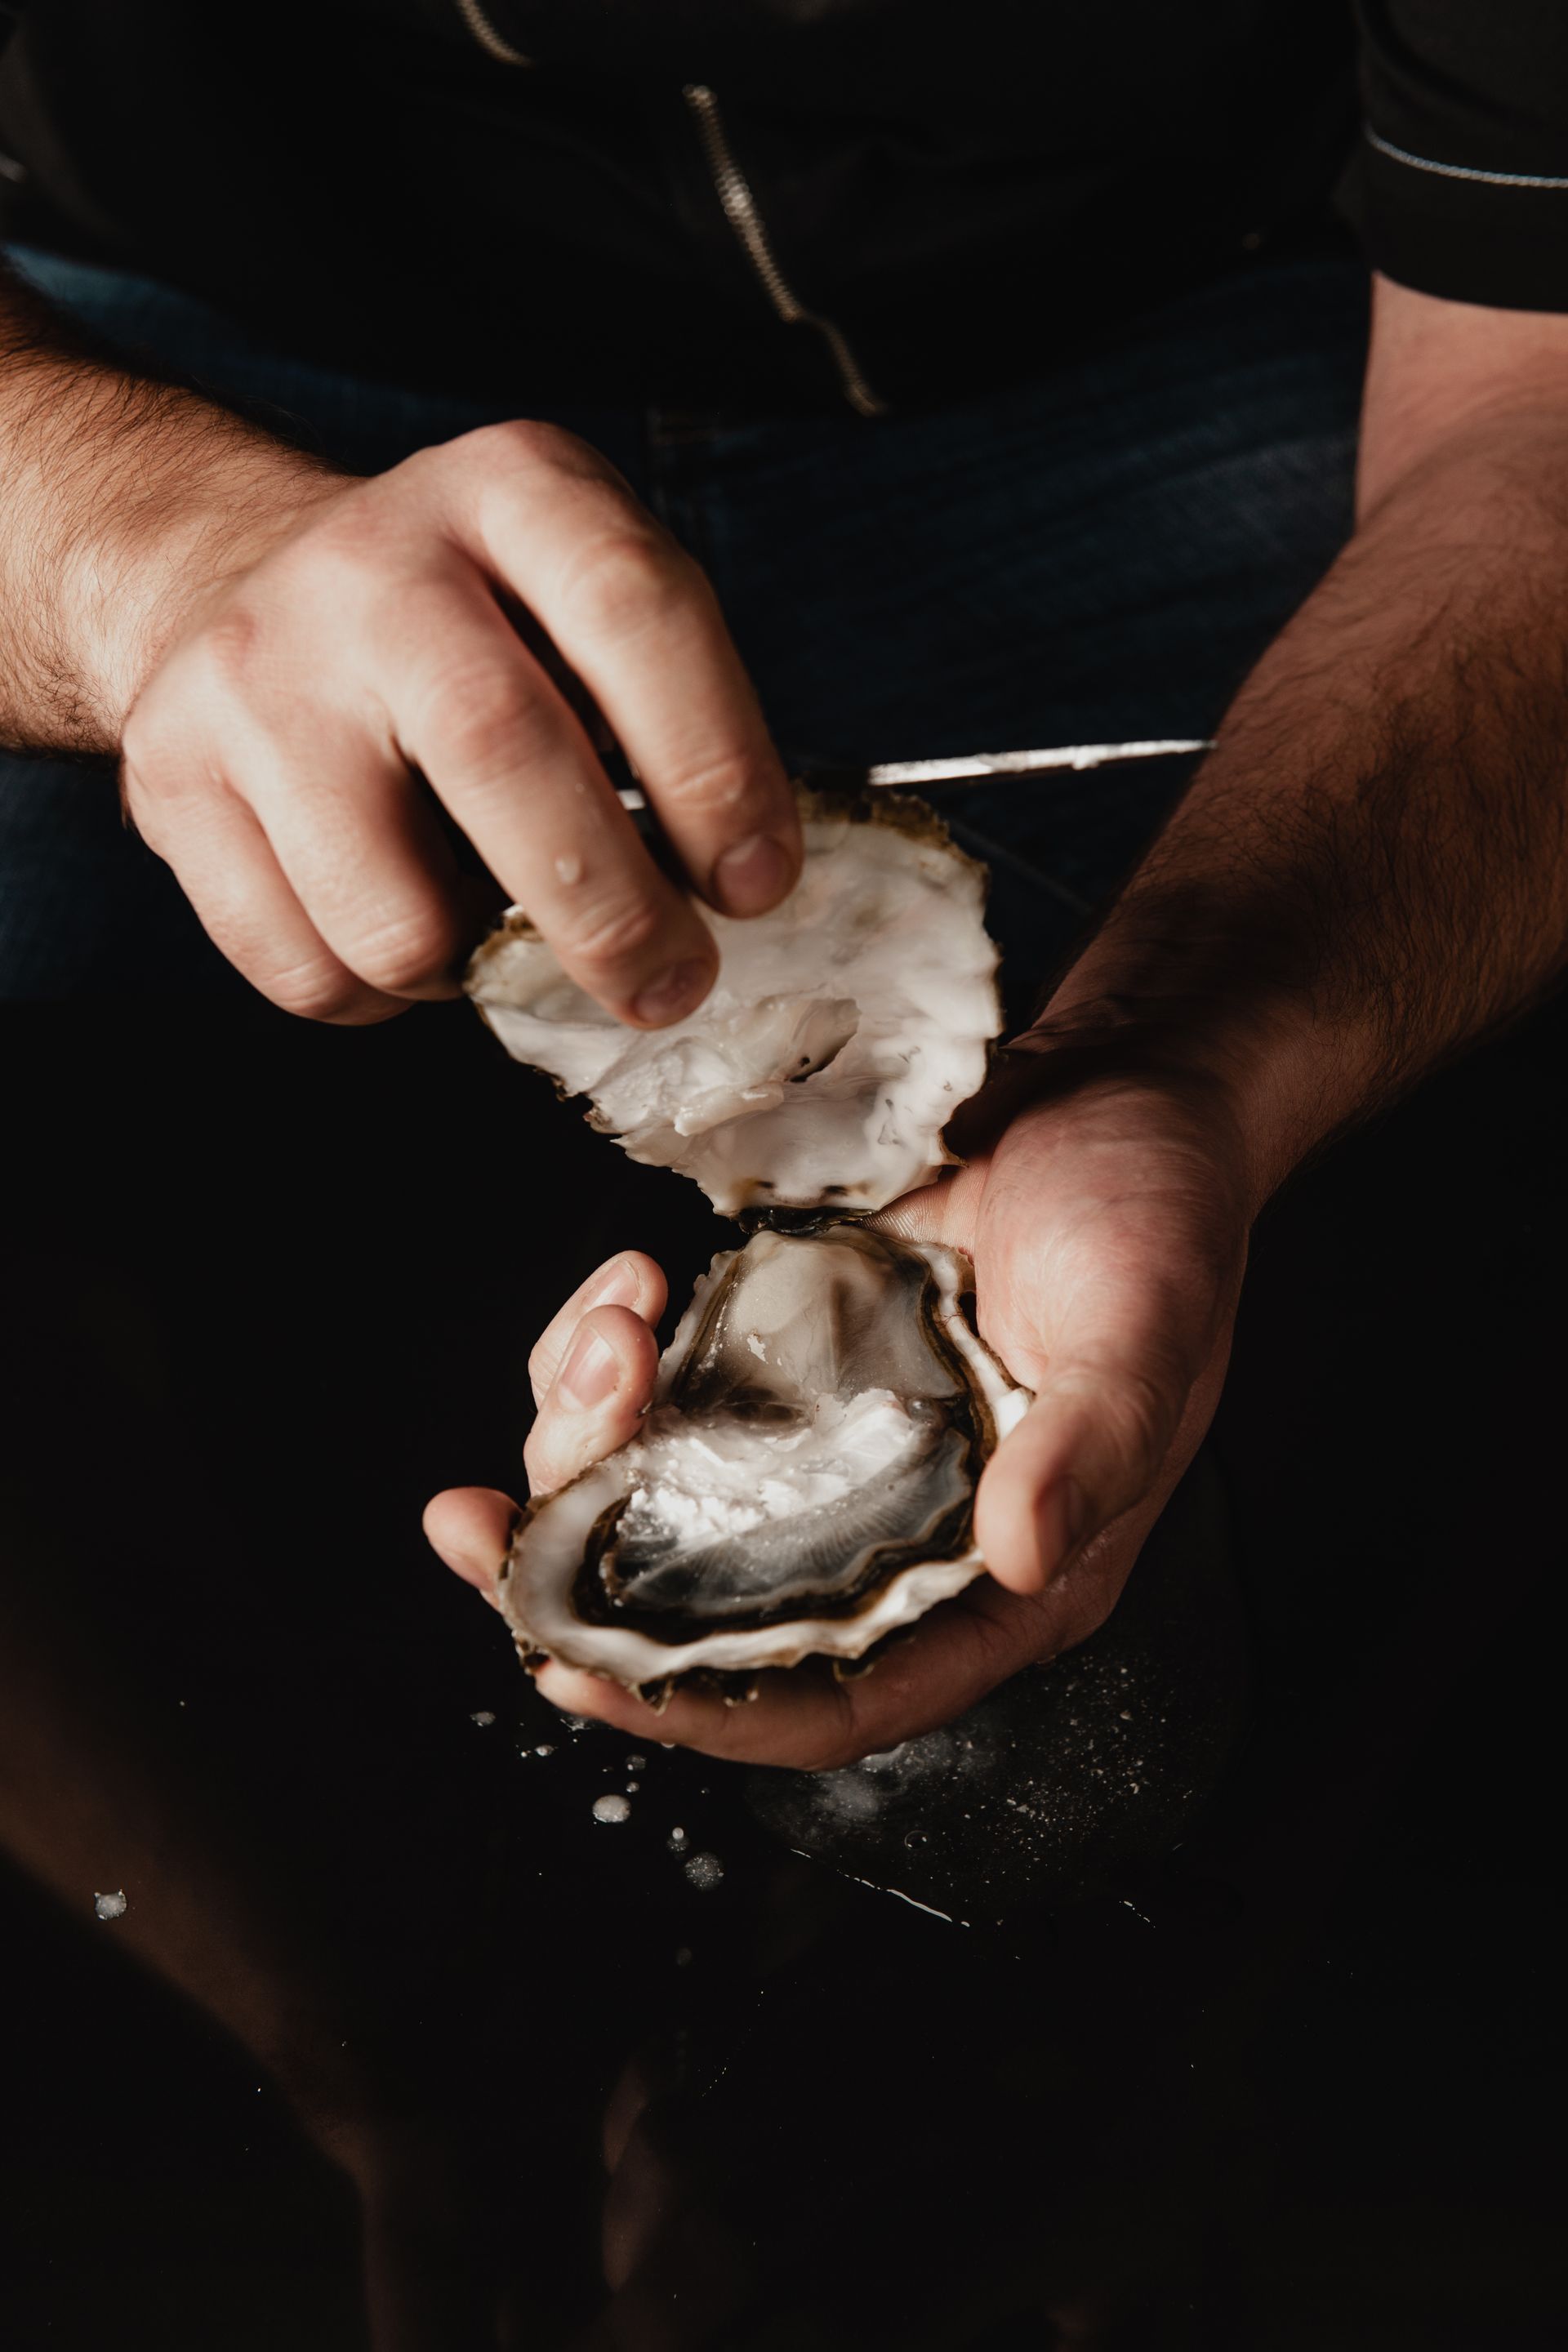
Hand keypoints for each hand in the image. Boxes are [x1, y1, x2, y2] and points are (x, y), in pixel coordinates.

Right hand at [119, 421, 797, 1023]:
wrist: (230, 580)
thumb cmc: (463, 627)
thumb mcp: (573, 601)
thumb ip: (659, 716)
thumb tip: (732, 895)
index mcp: (510, 492)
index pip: (633, 610)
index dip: (716, 767)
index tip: (754, 887)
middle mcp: (372, 565)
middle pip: (505, 755)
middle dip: (613, 915)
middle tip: (669, 985)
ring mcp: (257, 672)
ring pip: (391, 916)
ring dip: (473, 973)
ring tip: (494, 937)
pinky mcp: (173, 775)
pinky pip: (304, 966)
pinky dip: (377, 997)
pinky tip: (397, 932)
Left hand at [425, 1048, 1253, 1767]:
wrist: (1117, 1080)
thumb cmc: (1160, 1208)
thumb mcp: (1144, 1322)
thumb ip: (1089, 1445)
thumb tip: (1019, 1557)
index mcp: (998, 1575)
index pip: (835, 1696)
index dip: (700, 1707)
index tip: (574, 1670)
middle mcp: (897, 1533)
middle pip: (708, 1615)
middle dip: (582, 1580)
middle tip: (491, 1515)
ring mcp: (827, 1448)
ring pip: (661, 1503)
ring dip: (588, 1439)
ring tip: (605, 1330)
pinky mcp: (779, 1361)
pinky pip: (661, 1398)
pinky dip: (610, 1359)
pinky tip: (624, 1292)